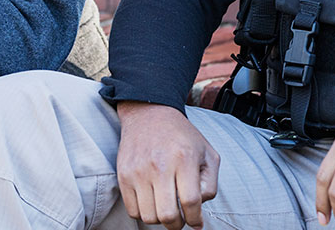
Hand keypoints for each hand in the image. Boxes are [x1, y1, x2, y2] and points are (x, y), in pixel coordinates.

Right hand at [116, 102, 219, 228]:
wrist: (149, 115)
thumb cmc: (182, 137)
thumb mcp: (207, 153)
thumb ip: (210, 183)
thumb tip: (199, 210)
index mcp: (185, 159)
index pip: (191, 201)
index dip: (195, 219)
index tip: (197, 223)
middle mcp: (160, 166)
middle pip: (168, 215)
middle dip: (178, 225)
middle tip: (182, 220)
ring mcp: (139, 172)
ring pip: (149, 217)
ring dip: (160, 220)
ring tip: (167, 208)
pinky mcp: (123, 176)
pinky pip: (133, 210)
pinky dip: (144, 213)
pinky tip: (153, 202)